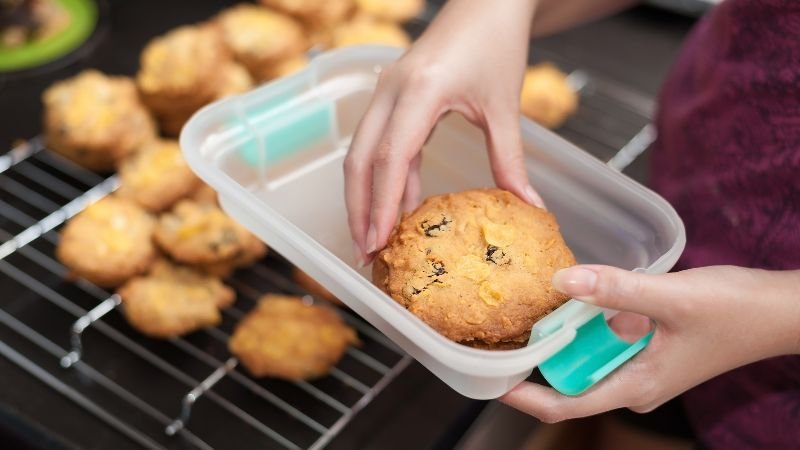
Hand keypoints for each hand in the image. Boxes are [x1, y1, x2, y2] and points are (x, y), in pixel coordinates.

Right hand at [343, 0, 543, 265]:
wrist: (487, 2)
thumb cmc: (497, 43)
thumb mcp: (503, 105)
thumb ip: (510, 159)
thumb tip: (528, 206)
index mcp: (420, 91)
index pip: (391, 157)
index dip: (381, 203)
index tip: (379, 241)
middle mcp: (391, 91)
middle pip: (360, 159)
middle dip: (359, 208)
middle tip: (366, 252)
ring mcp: (386, 92)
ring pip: (362, 152)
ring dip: (365, 196)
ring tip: (374, 238)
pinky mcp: (391, 96)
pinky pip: (380, 143)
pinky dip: (385, 177)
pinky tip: (397, 206)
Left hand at [500, 264, 799, 422]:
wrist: (779, 310)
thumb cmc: (736, 311)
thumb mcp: (672, 297)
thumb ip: (616, 289)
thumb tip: (562, 281)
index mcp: (636, 387)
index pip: (564, 404)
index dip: (523, 396)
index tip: (490, 376)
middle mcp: (633, 384)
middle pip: (570, 378)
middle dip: (538, 355)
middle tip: (504, 325)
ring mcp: (640, 367)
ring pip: (587, 356)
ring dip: (563, 335)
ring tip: (530, 306)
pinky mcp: (647, 347)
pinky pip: (605, 340)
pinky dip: (587, 323)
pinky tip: (573, 296)